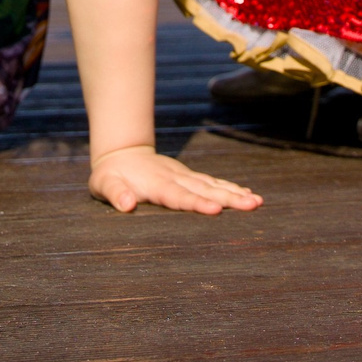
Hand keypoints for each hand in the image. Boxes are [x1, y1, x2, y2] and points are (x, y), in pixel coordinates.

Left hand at [89, 143, 263, 214]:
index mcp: (157, 185)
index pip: (179, 197)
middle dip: (229, 198)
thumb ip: (114, 193)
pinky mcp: (189, 177)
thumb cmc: (110, 175)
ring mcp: (184, 177)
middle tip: (252, 205)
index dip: (197, 203)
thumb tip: (126, 205)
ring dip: (235, 193)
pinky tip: (248, 194)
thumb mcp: (103, 184)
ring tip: (258, 202)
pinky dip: (230, 187)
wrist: (121, 152)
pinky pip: (212, 182)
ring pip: (213, 185)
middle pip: (205, 190)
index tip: (216, 209)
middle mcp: (175, 179)